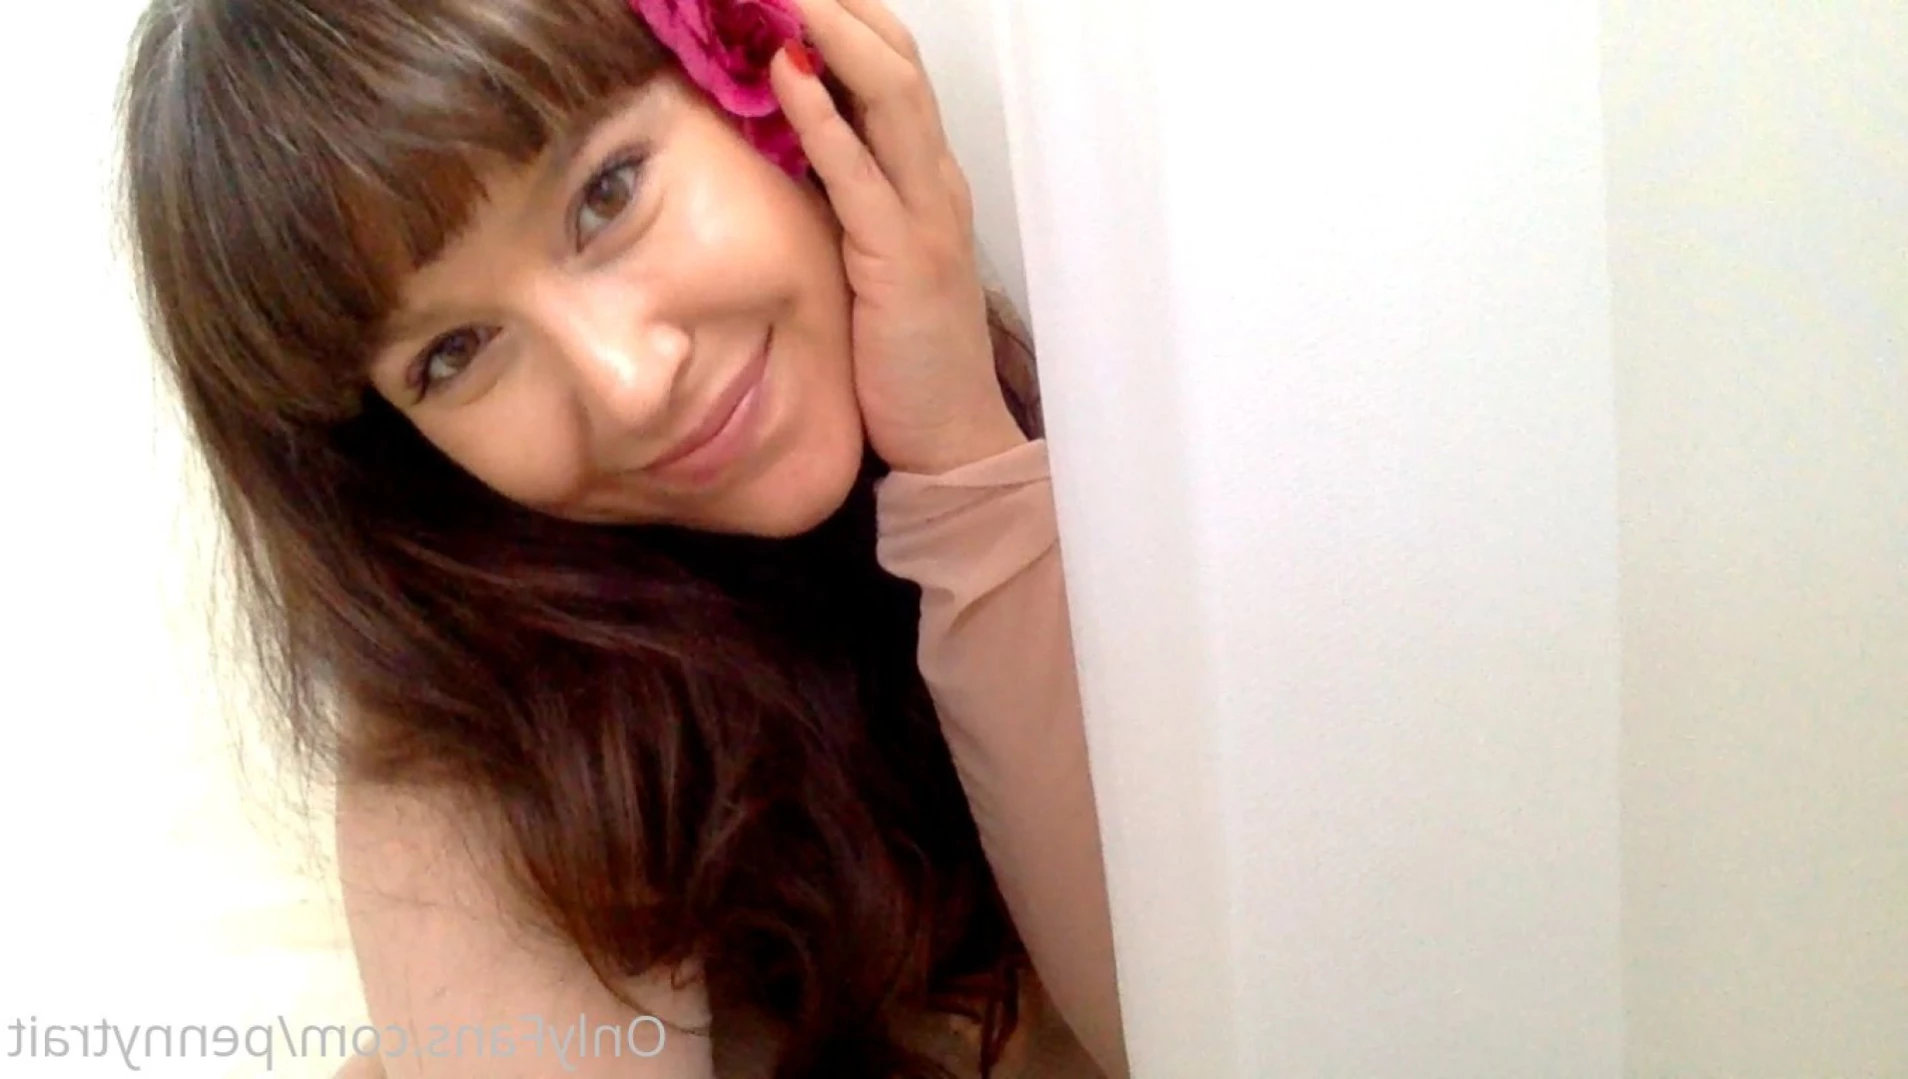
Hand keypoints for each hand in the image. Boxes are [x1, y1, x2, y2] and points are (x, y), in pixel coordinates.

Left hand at [769, 0, 1026, 475]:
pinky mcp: (900, 258)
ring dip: (833, 35)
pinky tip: (785, 74)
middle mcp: (936, 183)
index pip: (899, 72)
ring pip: (891, 96)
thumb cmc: (906, 356)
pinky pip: (859, 171)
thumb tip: (787, 149)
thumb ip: (846, 200)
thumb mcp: (872, 259)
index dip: (851, 20)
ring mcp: (925, 216)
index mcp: (928, 180)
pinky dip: (822, 116)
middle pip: (899, 63)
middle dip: (843, 6)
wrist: (951, 436)